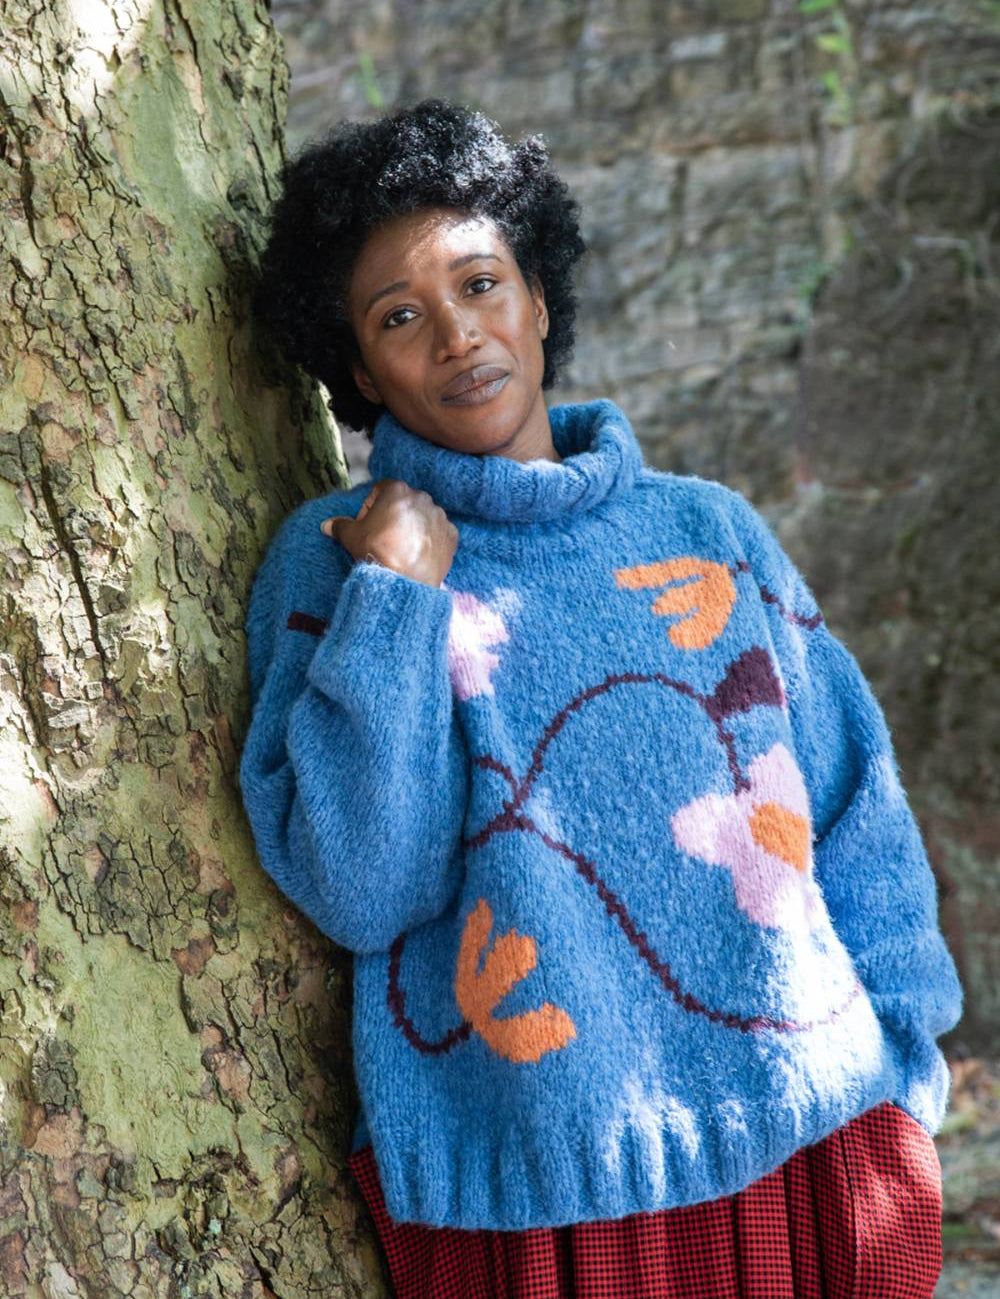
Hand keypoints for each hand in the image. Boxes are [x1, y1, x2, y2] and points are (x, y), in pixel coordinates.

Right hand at [320, 479, 458, 587]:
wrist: (404, 581)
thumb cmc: (378, 553)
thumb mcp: (351, 536)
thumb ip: (339, 526)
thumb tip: (327, 525)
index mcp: (397, 490)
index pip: (380, 491)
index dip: (370, 507)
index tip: (366, 525)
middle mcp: (422, 498)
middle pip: (403, 503)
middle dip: (392, 517)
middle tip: (382, 538)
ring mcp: (440, 516)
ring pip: (422, 517)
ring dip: (412, 528)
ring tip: (400, 549)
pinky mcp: (452, 535)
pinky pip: (438, 533)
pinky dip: (429, 541)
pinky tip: (417, 555)